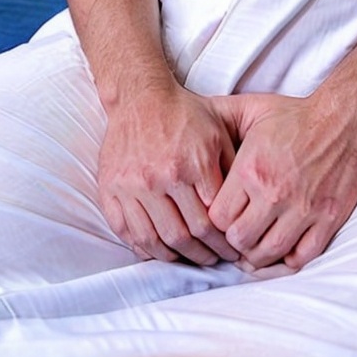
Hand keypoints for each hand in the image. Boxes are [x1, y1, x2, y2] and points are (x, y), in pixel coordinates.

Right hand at [98, 80, 241, 266]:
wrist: (140, 96)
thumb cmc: (184, 114)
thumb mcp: (218, 133)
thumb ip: (231, 169)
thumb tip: (245, 206)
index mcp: (191, 165)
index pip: (212, 221)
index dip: (225, 242)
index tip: (232, 250)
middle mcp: (160, 179)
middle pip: (186, 236)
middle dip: (205, 254)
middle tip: (215, 259)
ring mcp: (132, 186)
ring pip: (156, 240)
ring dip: (176, 257)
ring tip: (190, 258)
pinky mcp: (111, 189)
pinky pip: (127, 232)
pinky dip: (144, 247)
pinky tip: (160, 250)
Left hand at [208, 91, 356, 272]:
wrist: (343, 120)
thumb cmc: (295, 116)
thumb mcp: (253, 110)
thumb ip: (222, 122)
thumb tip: (197, 131)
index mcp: (251, 169)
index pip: (217, 218)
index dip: (215, 222)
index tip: (221, 218)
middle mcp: (274, 193)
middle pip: (239, 240)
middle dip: (234, 241)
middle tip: (237, 234)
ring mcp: (303, 209)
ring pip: (268, 254)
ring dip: (258, 255)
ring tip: (256, 245)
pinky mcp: (327, 219)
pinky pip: (301, 257)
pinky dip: (288, 260)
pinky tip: (282, 250)